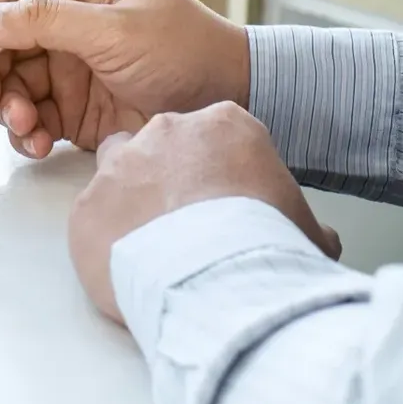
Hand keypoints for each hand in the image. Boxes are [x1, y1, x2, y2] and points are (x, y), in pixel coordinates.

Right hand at [0, 0, 250, 158]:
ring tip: (25, 128)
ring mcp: (70, 64)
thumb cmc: (190, 51)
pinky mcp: (75, 106)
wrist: (237, 102)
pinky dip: (27, 134)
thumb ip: (44, 23)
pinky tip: (40, 144)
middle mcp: (68, 20)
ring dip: (8, 109)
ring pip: (11, 85)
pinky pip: (32, 118)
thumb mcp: (115, 31)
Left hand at [69, 101, 340, 322]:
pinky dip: (106, 242)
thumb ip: (301, 221)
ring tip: (153, 247)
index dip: (216, 169)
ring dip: (129, 205)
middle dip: (166, 179)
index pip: (211, 135)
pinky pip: (91, 221)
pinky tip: (130, 268)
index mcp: (221, 125)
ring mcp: (116, 168)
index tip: (222, 200)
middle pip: (157, 147)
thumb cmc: (264, 245)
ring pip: (115, 177)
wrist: (215, 277)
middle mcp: (162, 134)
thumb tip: (318, 238)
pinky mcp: (84, 208)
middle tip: (185, 223)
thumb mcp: (304, 228)